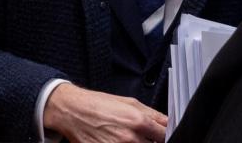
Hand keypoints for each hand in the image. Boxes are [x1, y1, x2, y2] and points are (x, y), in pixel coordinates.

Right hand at [44, 82, 167, 142]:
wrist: (74, 112)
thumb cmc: (99, 105)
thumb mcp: (130, 102)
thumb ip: (152, 114)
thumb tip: (167, 122)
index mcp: (139, 122)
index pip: (164, 136)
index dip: (165, 136)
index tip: (162, 136)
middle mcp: (130, 139)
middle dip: (151, 142)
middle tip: (145, 137)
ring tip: (129, 139)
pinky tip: (118, 141)